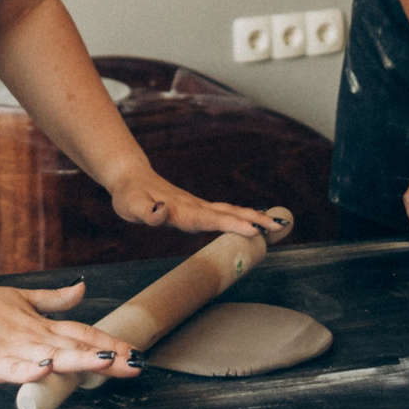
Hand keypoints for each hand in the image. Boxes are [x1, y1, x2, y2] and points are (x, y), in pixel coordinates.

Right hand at [0, 280, 142, 385]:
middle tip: (134, 363)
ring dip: (78, 359)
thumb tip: (82, 288)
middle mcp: (34, 336)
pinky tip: (46, 368)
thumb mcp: (23, 298)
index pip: (82, 333)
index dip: (109, 342)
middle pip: (76, 346)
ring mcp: (15, 349)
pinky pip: (15, 368)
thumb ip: (54, 299)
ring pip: (52, 356)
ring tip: (103, 361)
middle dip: (106, 356)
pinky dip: (30, 369)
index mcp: (42, 325)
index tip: (135, 351)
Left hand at [105, 164, 280, 239]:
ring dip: (252, 217)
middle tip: (278, 227)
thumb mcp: (132, 206)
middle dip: (253, 220)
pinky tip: (253, 220)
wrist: (131, 178)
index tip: (252, 230)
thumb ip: (147, 212)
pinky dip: (242, 216)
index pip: (209, 219)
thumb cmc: (130, 196)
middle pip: (227, 213)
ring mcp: (197, 206)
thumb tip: (162, 213)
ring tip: (276, 224)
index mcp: (181, 210)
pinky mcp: (197, 208)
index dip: (231, 225)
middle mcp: (194, 207)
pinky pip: (224, 212)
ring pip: (229, 211)